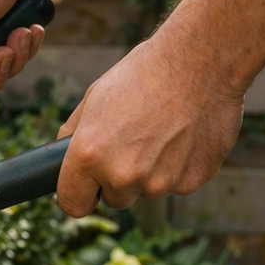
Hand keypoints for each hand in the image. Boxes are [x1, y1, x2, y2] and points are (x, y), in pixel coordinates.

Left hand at [56, 28, 246, 214]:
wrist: (201, 59)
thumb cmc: (144, 74)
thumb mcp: (94, 97)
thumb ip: (75, 135)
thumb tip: (63, 157)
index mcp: (90, 155)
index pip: (74, 204)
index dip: (81, 195)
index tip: (89, 187)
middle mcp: (123, 175)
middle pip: (116, 199)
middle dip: (120, 178)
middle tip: (135, 141)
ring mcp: (160, 182)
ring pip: (149, 190)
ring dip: (153, 172)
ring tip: (164, 131)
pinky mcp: (193, 180)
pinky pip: (181, 183)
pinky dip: (183, 165)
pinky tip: (186, 134)